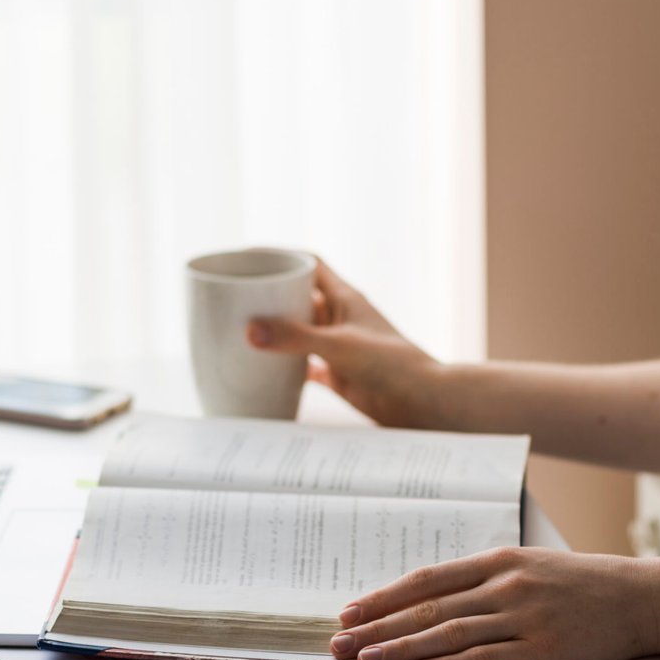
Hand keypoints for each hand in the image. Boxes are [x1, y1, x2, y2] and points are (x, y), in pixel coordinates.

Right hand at [246, 258, 443, 428]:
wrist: (423, 403)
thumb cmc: (394, 365)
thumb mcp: (340, 346)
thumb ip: (296, 338)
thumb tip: (251, 330)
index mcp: (345, 298)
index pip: (310, 263)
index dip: (282, 256)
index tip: (250, 257)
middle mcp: (341, 318)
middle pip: (299, 297)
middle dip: (270, 296)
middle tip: (235, 299)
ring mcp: (340, 346)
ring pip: (300, 332)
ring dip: (276, 332)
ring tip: (240, 333)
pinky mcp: (340, 374)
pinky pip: (305, 366)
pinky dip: (285, 368)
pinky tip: (264, 373)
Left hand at [328, 548, 659, 659]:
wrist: (644, 598)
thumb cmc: (587, 585)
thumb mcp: (532, 567)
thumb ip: (486, 582)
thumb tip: (433, 604)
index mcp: (499, 561)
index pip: (426, 580)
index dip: (383, 597)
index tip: (350, 612)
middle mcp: (505, 584)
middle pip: (427, 607)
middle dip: (377, 626)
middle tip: (338, 643)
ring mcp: (523, 616)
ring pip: (446, 633)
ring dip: (400, 648)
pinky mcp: (542, 648)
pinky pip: (483, 659)